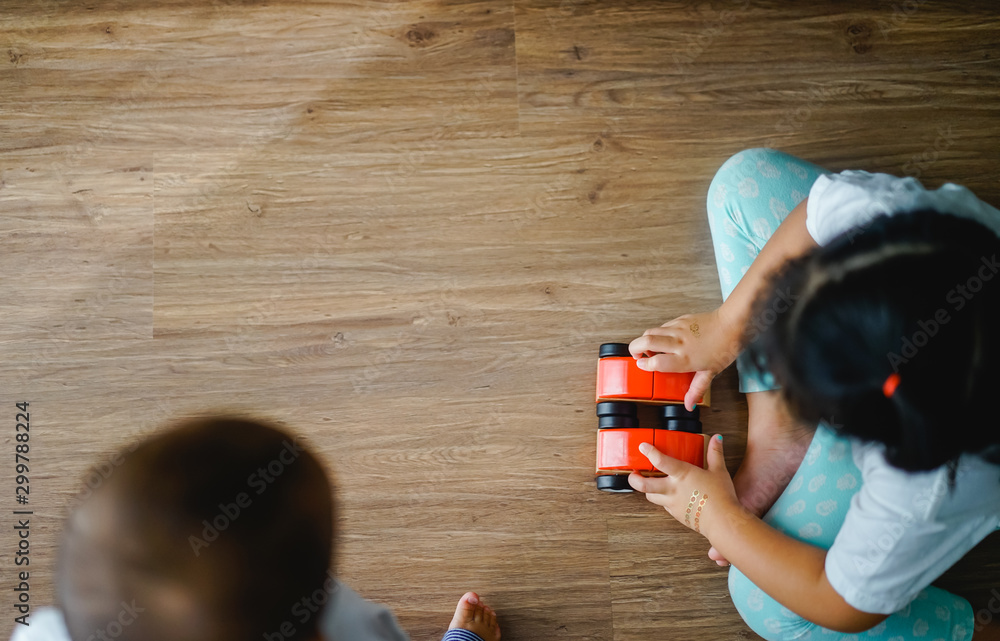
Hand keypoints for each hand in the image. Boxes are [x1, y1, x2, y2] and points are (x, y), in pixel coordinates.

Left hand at [627, 435, 739, 540]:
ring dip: (648, 489)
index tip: (643, 446)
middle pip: (644, 484)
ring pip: (651, 496)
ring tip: (650, 482)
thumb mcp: (719, 471)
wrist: (723, 522)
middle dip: (634, 478)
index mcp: (682, 475)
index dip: (649, 452)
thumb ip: (715, 454)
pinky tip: (670, 495)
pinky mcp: (676, 514)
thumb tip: (717, 439)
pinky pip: (664, 505)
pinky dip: (663, 499)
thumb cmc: (721, 497)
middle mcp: (673, 489)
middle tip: (634, 473)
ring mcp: (672, 503)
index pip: (660, 461)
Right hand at [628, 309, 742, 410]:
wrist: (733, 324)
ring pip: (651, 331)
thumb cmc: (724, 348)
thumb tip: (688, 405)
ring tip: (650, 348)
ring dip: (645, 340)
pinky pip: (662, 326)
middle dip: (634, 348)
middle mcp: (678, 343)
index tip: (641, 365)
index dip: (644, 364)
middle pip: (645, 341)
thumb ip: (696, 389)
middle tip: (638, 356)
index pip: (654, 362)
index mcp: (684, 359)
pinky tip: (665, 339)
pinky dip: (658, 333)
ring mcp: (678, 329)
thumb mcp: (710, 372)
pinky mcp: (680, 319)